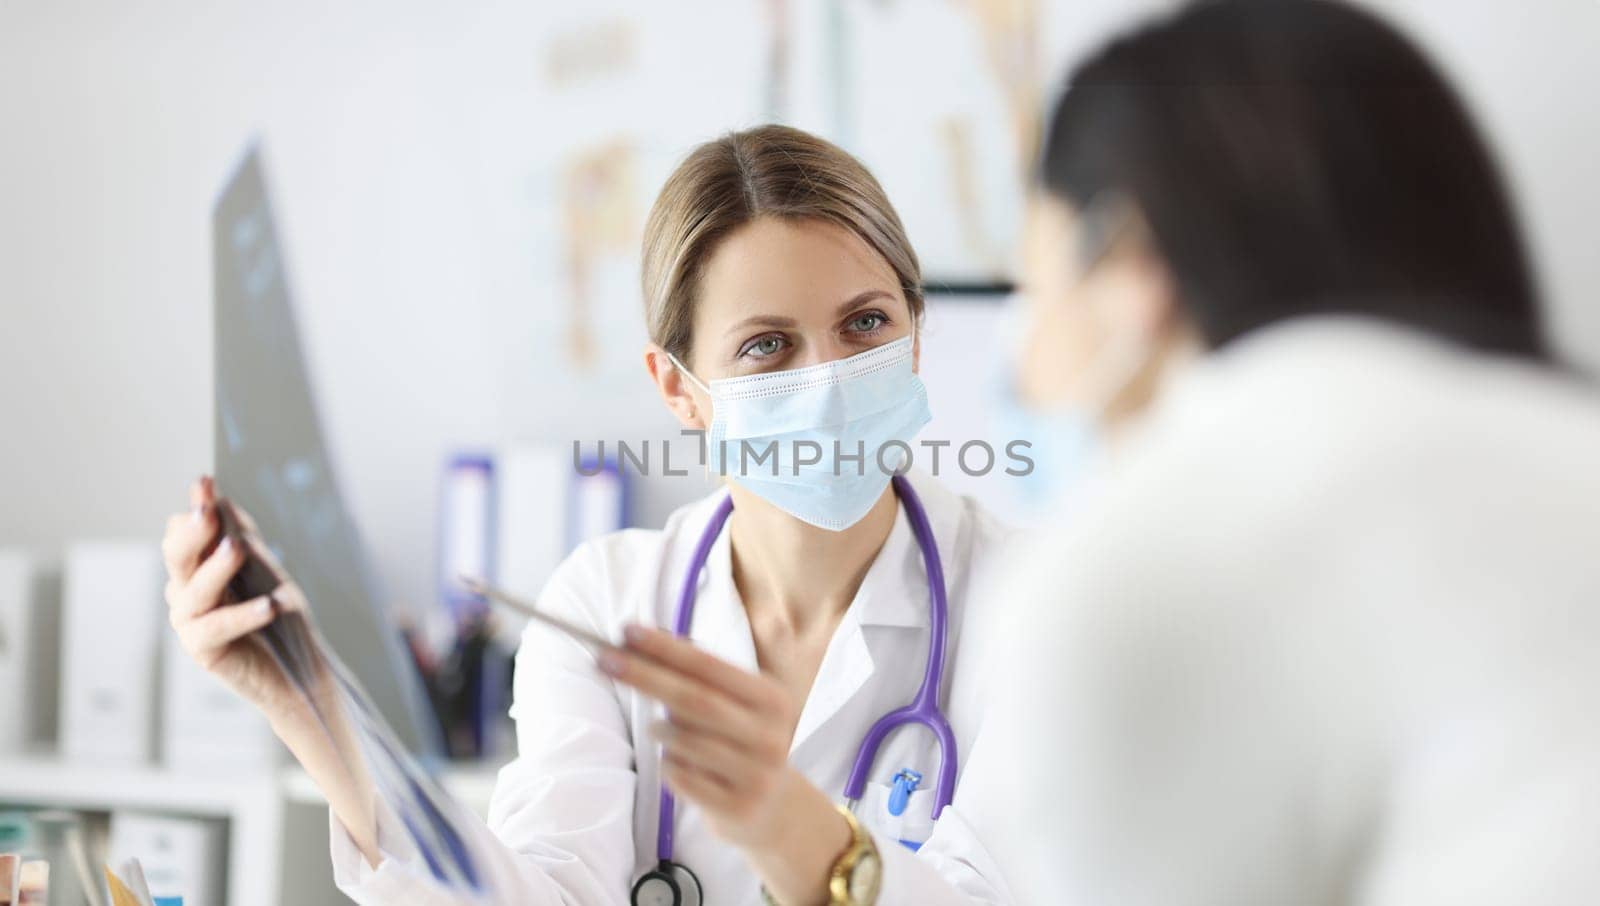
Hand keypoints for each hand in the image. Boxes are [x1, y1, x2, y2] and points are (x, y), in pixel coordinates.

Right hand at [161, 477, 301, 714]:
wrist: (300, 669)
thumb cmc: (281, 616)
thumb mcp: (264, 568)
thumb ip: (239, 536)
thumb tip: (216, 496)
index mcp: (198, 567)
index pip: (188, 531)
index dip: (198, 508)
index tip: (205, 483)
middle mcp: (186, 592)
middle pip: (177, 556)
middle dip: (193, 533)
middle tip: (207, 512)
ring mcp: (190, 622)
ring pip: (192, 590)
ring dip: (215, 569)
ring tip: (237, 550)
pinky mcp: (202, 651)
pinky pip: (214, 627)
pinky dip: (241, 614)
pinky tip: (269, 605)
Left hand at [601, 625, 852, 903]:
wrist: (771, 807)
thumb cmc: (738, 741)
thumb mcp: (734, 703)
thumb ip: (696, 674)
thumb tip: (640, 639)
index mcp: (772, 700)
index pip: (709, 666)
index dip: (666, 648)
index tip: (626, 631)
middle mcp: (770, 736)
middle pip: (693, 700)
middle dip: (644, 676)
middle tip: (604, 659)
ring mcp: (756, 775)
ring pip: (682, 741)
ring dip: (659, 730)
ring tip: (662, 730)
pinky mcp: (737, 808)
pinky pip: (680, 776)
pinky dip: (668, 764)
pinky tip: (680, 763)